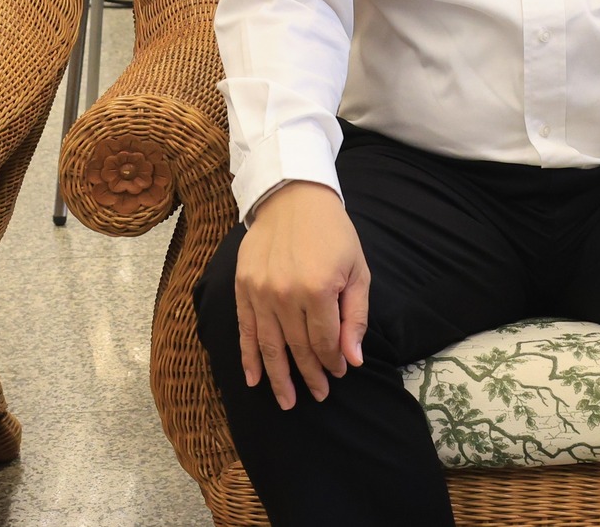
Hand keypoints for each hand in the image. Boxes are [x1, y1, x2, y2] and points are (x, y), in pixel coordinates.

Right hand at [235, 182, 370, 410]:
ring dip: (279, 378)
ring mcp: (260, 292)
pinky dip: (249, 357)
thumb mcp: (357, 269)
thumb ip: (354, 316)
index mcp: (318, 289)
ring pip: (270, 346)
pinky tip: (254, 380)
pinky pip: (246, 331)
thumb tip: (353, 359)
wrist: (293, 198)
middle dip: (310, 375)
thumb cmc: (333, 233)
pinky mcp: (243, 288)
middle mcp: (286, 294)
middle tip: (319, 396)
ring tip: (287, 402)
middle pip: (298, 348)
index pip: (325, 341)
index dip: (333, 362)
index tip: (339, 373)